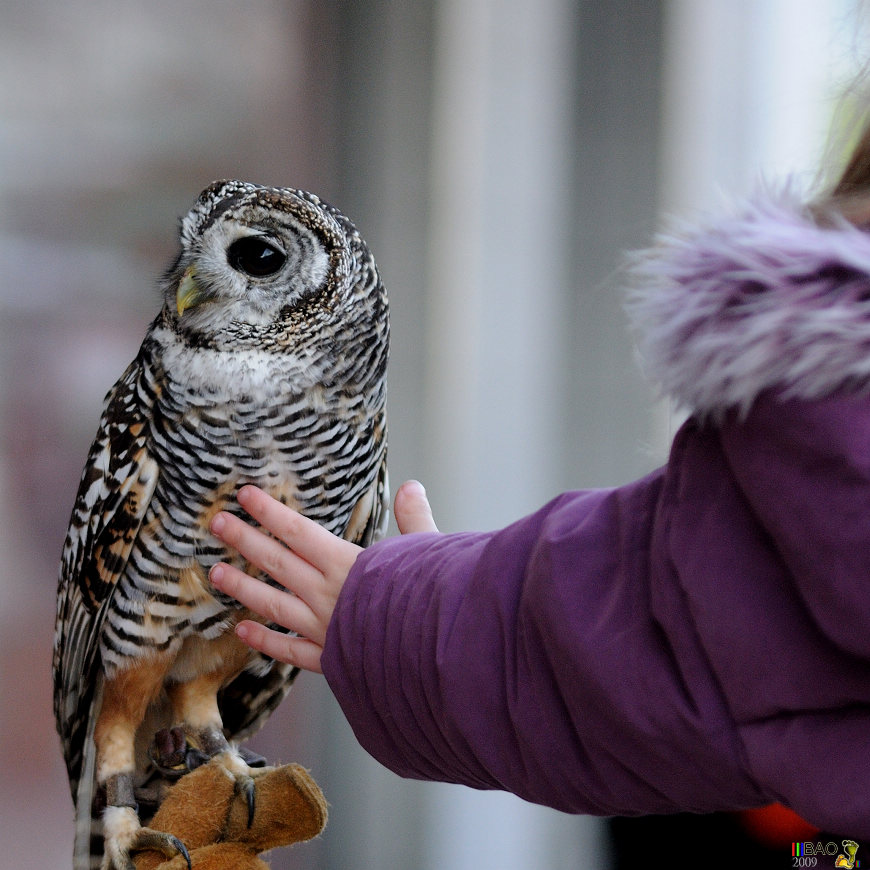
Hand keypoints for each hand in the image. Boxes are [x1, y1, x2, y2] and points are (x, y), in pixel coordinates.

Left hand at [209, 480, 436, 672]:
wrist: (435, 659)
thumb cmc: (434, 602)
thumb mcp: (428, 552)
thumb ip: (414, 519)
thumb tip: (411, 486)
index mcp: (349, 565)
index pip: (300, 532)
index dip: (270, 512)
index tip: (246, 496)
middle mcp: (328, 594)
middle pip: (278, 563)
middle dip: (245, 540)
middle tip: (217, 524)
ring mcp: (325, 628)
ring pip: (274, 605)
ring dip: (243, 588)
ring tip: (215, 574)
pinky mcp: (331, 659)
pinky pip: (290, 650)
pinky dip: (265, 641)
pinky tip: (242, 631)